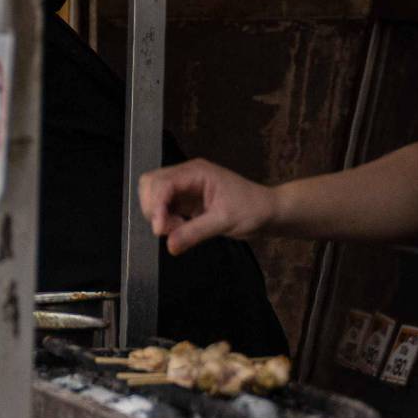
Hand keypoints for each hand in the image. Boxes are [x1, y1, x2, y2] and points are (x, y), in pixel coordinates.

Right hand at [136, 159, 276, 254]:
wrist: (267, 212)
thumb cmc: (252, 210)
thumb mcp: (224, 221)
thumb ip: (195, 232)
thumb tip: (170, 245)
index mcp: (196, 172)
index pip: (162, 183)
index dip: (155, 206)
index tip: (160, 230)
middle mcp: (187, 175)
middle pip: (150, 184)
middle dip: (153, 208)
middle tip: (169, 228)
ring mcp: (184, 187)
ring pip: (153, 195)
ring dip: (157, 215)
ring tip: (177, 229)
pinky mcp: (184, 199)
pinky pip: (163, 206)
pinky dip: (164, 219)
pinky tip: (180, 229)